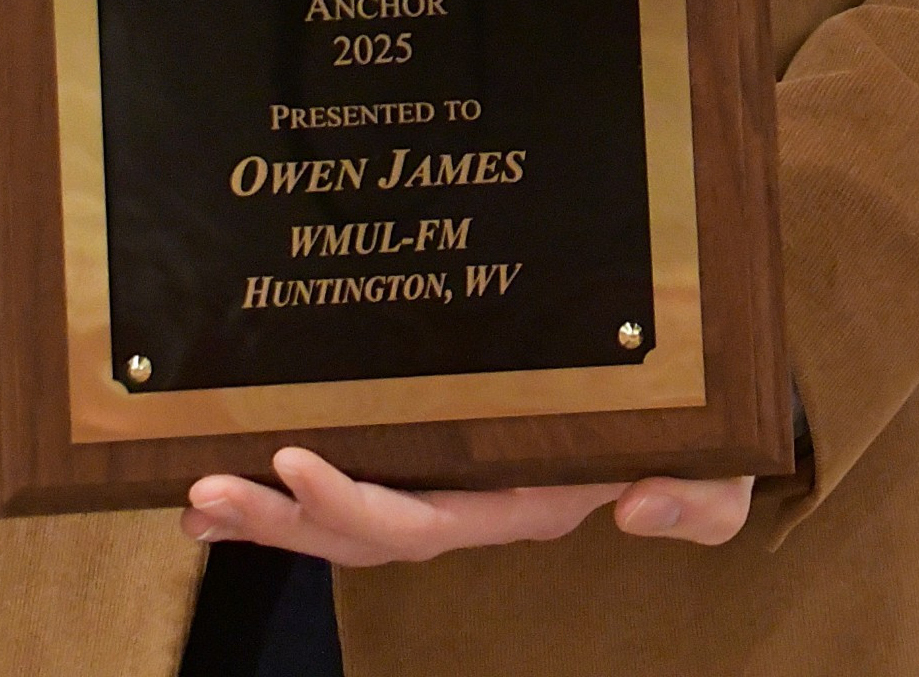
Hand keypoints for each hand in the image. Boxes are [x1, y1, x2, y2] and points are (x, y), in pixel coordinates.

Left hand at [182, 448, 753, 563]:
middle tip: (207, 490)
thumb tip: (638, 508)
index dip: (351, 501)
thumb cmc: (703, 429)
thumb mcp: (721, 470)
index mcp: (521, 501)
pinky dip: (287, 494)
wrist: (690, 388)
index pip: (424, 521)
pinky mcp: (435, 444)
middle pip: (363, 530)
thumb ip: (698, 501)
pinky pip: (354, 480)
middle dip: (283, 517)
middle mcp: (473, 501)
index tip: (290, 458)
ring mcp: (450, 477)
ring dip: (269, 514)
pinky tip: (227, 497)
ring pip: (346, 514)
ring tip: (197, 500)